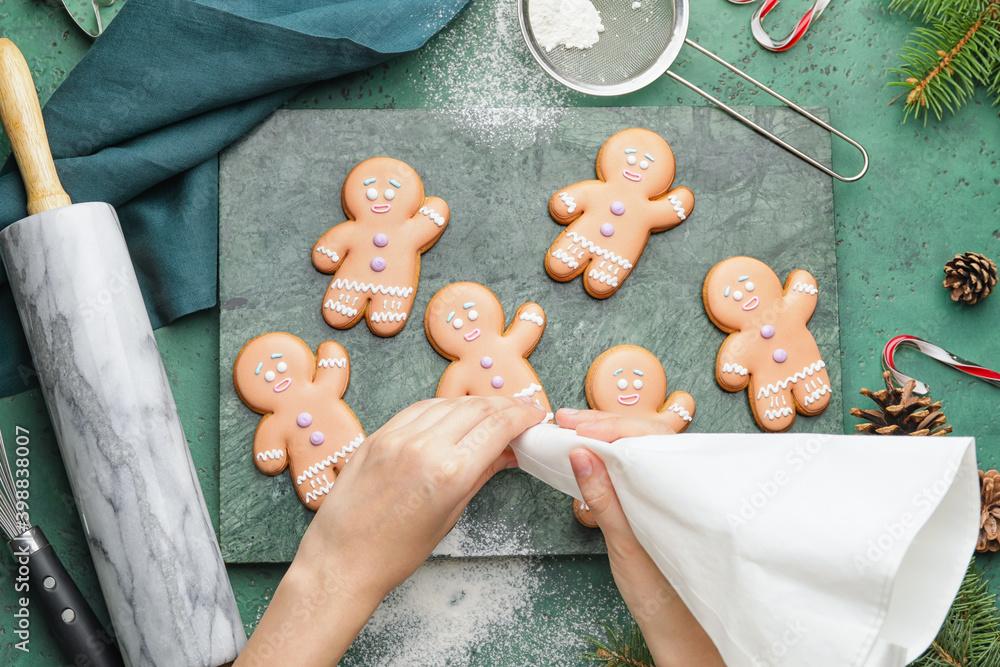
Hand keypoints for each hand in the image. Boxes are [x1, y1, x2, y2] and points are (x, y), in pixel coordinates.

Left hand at [237, 396, 546, 666]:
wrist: (341, 559)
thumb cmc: (394, 552)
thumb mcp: (449, 516)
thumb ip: (481, 475)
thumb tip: (507, 452)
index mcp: (449, 472)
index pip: (498, 426)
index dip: (523, 415)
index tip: (534, 416)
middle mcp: (424, 446)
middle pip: (477, 408)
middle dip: (504, 406)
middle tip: (519, 413)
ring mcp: (397, 437)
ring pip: (448, 403)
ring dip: (475, 404)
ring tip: (489, 414)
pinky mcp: (378, 435)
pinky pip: (419, 409)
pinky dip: (443, 408)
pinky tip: (453, 415)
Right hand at [556, 408, 724, 666]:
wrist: (680, 625)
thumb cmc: (661, 589)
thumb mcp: (623, 541)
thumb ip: (603, 496)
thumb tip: (580, 454)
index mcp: (680, 487)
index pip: (645, 438)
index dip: (610, 427)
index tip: (579, 428)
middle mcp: (680, 482)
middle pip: (641, 435)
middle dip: (602, 424)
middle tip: (565, 419)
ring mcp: (669, 490)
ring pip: (638, 448)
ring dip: (604, 436)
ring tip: (572, 428)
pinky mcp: (656, 501)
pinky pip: (635, 467)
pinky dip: (610, 456)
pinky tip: (590, 453)